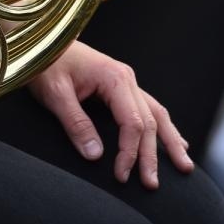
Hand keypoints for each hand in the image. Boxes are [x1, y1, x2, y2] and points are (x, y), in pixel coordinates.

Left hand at [28, 40, 193, 188]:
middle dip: (152, 156)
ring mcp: (125, 81)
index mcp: (115, 78)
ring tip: (184, 167)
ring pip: (156, 114)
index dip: (129, 152)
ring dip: (169, 142)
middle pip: (148, 122)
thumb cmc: (45, 63)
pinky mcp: (120, 86)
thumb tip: (95, 156)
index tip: (120, 175)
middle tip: (151, 185)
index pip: (133, 123)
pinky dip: (162, 127)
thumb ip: (75, 122)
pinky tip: (175, 141)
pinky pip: (148, 108)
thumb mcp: (54, 93)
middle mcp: (126, 78)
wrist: (39, 38)